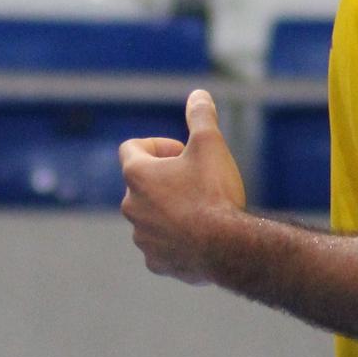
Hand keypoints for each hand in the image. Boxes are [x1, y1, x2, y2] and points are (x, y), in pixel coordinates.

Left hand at [118, 89, 247, 283]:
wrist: (227, 248)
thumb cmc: (215, 193)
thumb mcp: (210, 145)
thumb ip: (200, 116)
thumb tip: (198, 95)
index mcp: (136, 175)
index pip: (132, 148)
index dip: (158, 145)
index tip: (183, 153)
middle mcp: (130, 206)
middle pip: (142, 183)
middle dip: (167, 178)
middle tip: (198, 181)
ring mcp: (142, 237)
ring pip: (152, 216)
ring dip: (170, 209)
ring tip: (201, 210)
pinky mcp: (156, 261)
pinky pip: (161, 246)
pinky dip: (176, 240)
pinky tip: (200, 238)